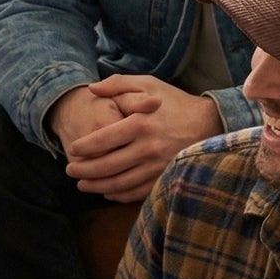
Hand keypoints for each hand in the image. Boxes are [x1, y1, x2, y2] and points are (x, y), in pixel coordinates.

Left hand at [54, 75, 218, 202]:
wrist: (209, 123)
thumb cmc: (174, 102)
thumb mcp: (148, 84)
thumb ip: (118, 84)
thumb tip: (92, 88)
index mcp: (141, 123)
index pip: (104, 139)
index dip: (84, 147)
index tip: (73, 149)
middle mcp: (148, 147)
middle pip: (108, 165)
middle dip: (84, 171)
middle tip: (70, 170)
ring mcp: (158, 166)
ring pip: (120, 183)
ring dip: (97, 186)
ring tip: (82, 184)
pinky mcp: (166, 177)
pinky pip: (137, 192)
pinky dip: (119, 194)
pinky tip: (107, 191)